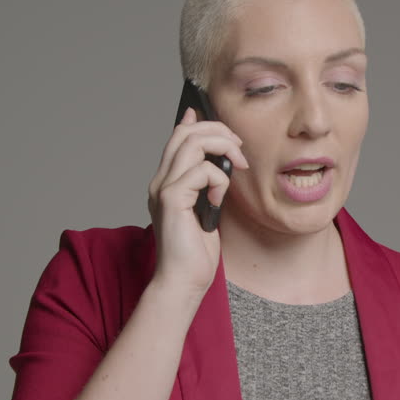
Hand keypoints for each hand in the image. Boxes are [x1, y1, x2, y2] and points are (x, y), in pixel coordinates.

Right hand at [147, 107, 248, 296]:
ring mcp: (162, 189)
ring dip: (223, 148)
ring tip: (237, 168)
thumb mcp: (207, 210)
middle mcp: (160, 181)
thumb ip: (209, 185)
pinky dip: (218, 180)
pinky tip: (217, 201)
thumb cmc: (196, 253)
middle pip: (186, 132)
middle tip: (240, 149)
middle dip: (219, 131)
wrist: (184, 280)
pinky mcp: (171, 199)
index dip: (196, 121)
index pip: (177, 137)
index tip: (216, 118)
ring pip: (193, 142)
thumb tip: (220, 161)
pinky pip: (202, 171)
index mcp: (166, 182)